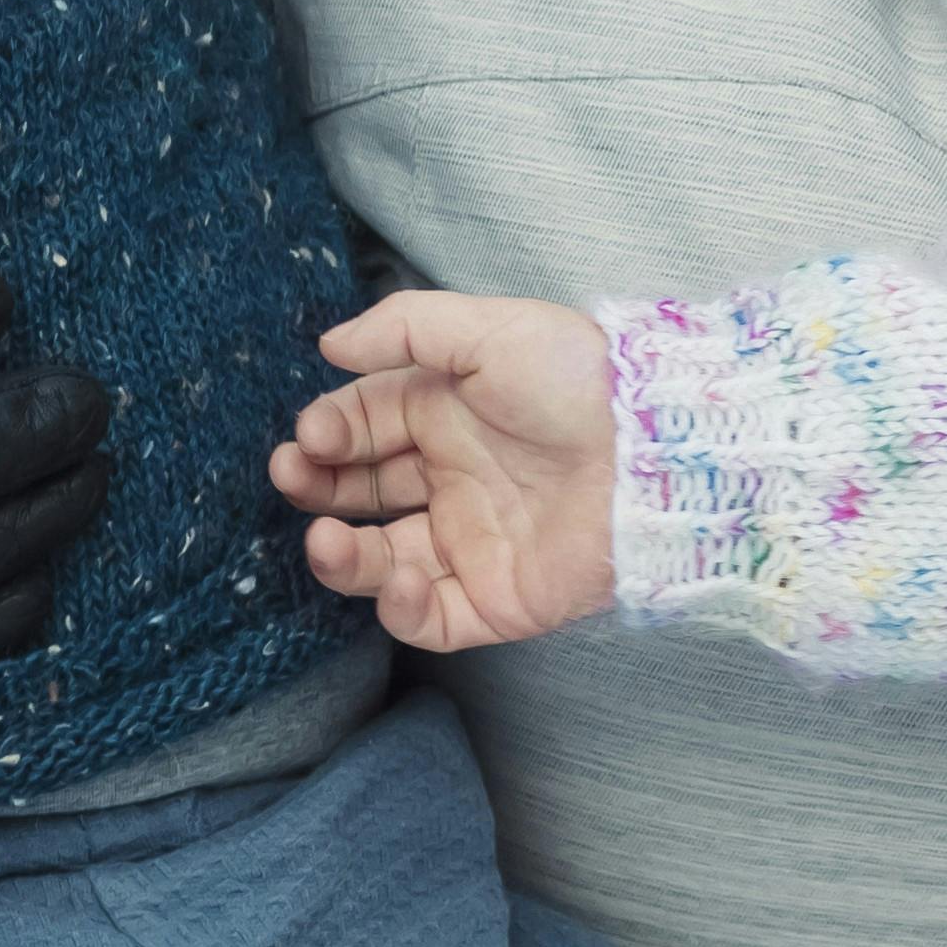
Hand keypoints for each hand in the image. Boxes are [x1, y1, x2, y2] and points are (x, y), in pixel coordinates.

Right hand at [274, 293, 623, 651]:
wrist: (655, 453)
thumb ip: (405, 329)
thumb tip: (329, 345)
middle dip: (316, 489)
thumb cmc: (578, 381)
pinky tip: (398, 577)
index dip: (328, 434)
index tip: (310, 437)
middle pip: (361, 495)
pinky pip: (432, 618)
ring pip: (382, 562)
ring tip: (323, 539)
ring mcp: (471, 544)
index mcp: (447, 416)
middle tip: (291, 479)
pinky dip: (401, 607)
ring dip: (341, 556)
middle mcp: (453, 480)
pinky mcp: (497, 600)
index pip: (364, 428)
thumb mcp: (490, 330)